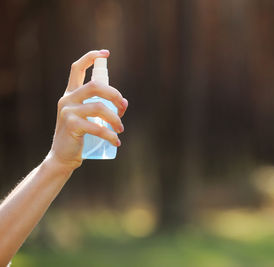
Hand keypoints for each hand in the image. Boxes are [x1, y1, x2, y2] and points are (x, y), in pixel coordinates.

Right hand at [47, 50, 127, 170]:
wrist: (63, 156)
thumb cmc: (80, 135)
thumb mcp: (91, 118)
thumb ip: (106, 107)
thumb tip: (124, 103)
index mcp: (71, 93)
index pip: (77, 68)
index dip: (91, 57)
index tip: (106, 53)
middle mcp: (67, 99)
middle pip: (95, 85)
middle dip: (114, 94)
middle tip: (123, 107)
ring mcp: (67, 111)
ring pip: (99, 107)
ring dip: (115, 119)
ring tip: (120, 129)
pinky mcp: (71, 125)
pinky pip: (97, 127)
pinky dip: (110, 135)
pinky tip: (116, 141)